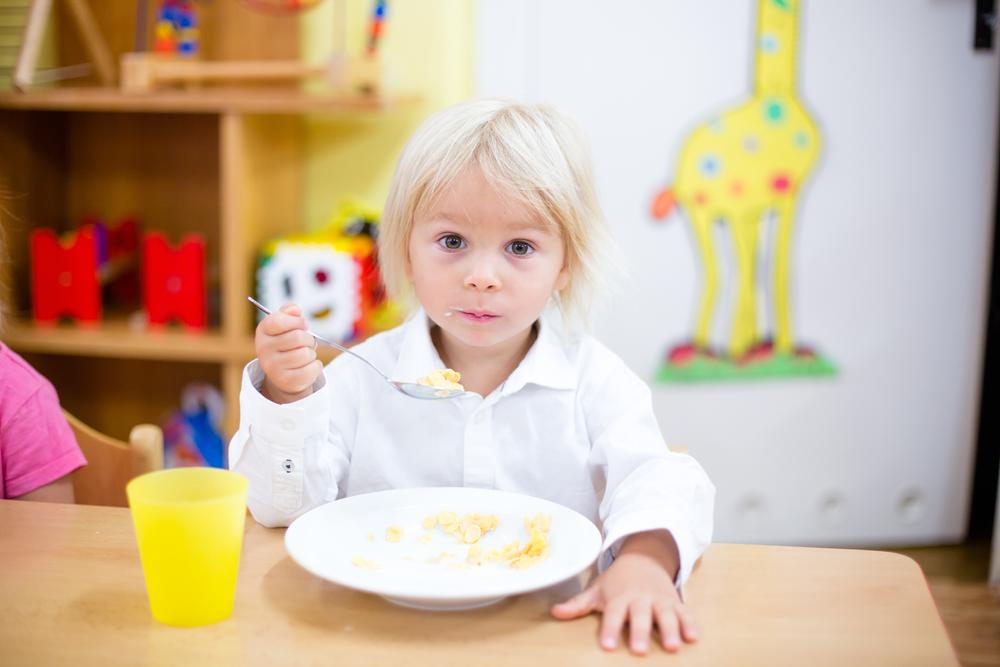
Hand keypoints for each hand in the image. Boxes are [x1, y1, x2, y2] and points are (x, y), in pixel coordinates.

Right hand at [255, 303, 322, 403]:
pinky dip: (316, 366)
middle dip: (308, 339)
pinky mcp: (285, 381)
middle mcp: (263, 349)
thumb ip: (289, 313)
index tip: (303, 325)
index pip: (279, 321)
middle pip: (298, 337)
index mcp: (263, 331)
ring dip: (311, 354)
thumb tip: (295, 309)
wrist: (283, 374)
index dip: (297, 321)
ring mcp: (272, 367)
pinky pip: (312, 369)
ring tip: (304, 356)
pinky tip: (308, 367)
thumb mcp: (285, 326)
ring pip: (306, 354)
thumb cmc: (287, 345)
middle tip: (306, 343)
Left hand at [550, 531, 697, 654]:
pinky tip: (694, 637)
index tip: (606, 646)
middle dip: (640, 633)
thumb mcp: (597, 590)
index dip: (609, 629)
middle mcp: (640, 599)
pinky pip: (685, 612)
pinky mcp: (675, 602)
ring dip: (669, 630)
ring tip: (672, 647)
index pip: (612, 615)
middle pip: (639, 617)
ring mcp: (659, 600)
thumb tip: (554, 612)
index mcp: (619, 598)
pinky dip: (690, 623)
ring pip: (665, 616)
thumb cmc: (617, 581)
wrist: (644, 558)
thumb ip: (578, 604)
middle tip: (639, 651)